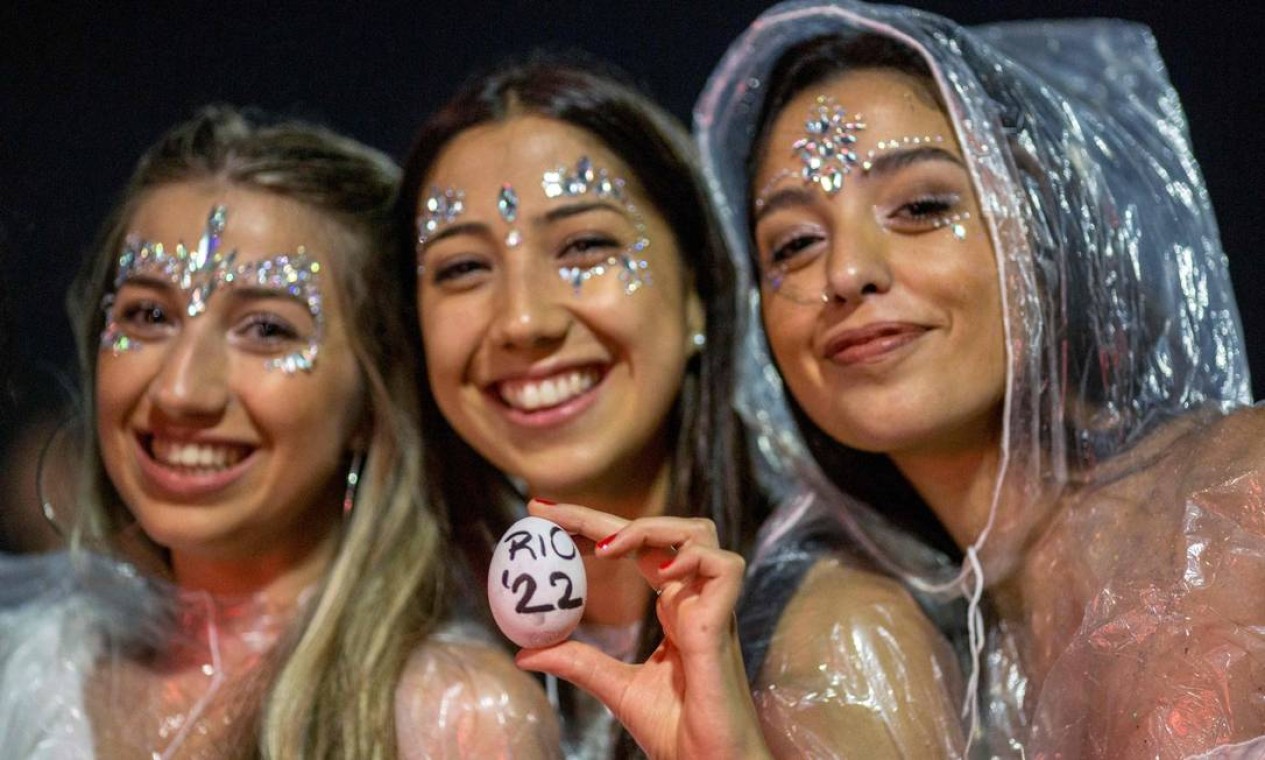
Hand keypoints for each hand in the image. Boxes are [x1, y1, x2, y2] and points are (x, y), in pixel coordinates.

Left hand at [515, 499, 770, 759]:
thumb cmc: (676, 730)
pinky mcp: (726, 620)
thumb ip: (578, 663)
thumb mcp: (615, 688)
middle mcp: (693, 596)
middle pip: (656, 530)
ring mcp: (712, 605)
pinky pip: (724, 565)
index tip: (542, 517)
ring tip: (604, 549)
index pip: (633, 548)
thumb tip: (524, 653)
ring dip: (649, 528)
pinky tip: (660, 572)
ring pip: (698, 532)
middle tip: (546, 512)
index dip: (591, 527)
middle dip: (598, 515)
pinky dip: (693, 557)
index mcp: (673, 606)